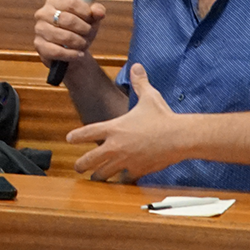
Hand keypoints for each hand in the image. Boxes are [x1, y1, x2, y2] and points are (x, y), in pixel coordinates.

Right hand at [32, 0, 105, 70]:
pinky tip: (78, 54)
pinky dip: (72, 54)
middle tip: (89, 33)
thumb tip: (99, 12)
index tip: (91, 19)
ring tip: (83, 44)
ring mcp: (40, 29)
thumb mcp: (90, 19)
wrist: (70, 50)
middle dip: (84, 29)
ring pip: (64, 36)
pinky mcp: (39, 45)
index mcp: (54, 2)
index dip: (85, 12)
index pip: (71, 3)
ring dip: (79, 42)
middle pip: (68, 19)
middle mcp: (43, 13)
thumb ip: (97, 11)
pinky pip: (58, 51)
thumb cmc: (79, 30)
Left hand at [67, 64, 182, 180]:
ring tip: (94, 179)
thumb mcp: (149, 96)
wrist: (179, 137)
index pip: (87, 132)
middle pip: (90, 159)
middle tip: (77, 168)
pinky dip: (121, 182)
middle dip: (81, 165)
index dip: (76, 136)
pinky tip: (119, 184)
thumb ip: (140, 83)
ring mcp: (125, 160)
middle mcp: (115, 146)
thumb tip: (137, 66)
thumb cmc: (163, 116)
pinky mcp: (138, 170)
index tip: (69, 139)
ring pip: (104, 173)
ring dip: (98, 176)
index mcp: (114, 127)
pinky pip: (125, 179)